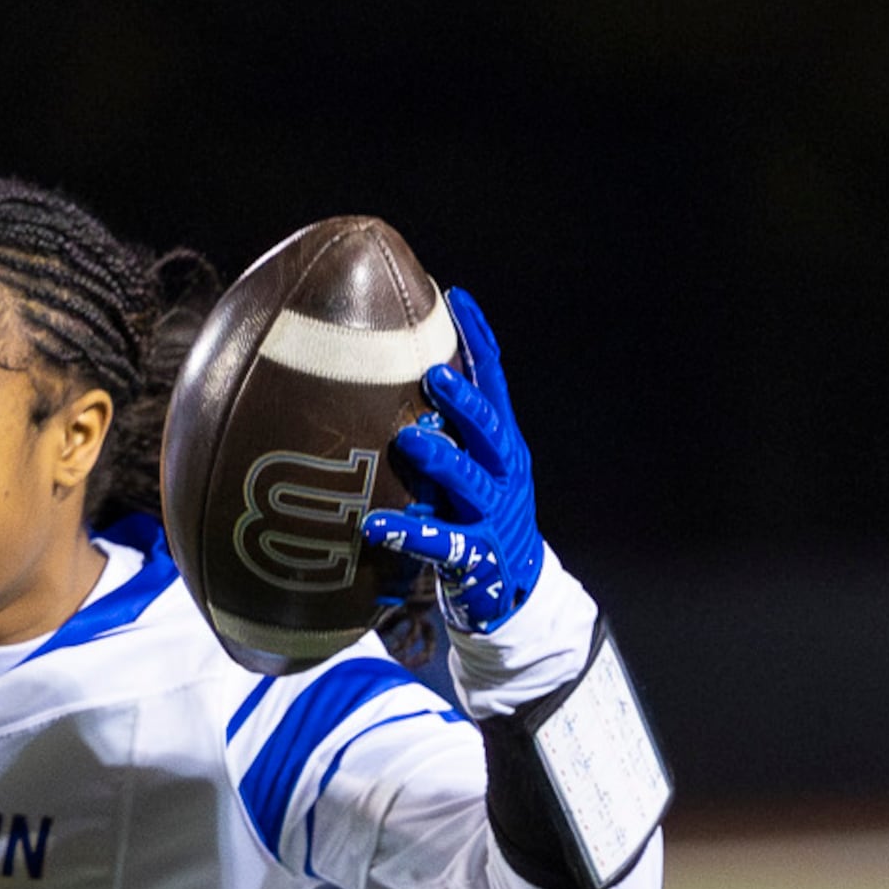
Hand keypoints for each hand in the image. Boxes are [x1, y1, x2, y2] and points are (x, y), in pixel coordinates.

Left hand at [357, 291, 540, 635]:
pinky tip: (376, 524)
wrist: (513, 592)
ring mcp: (493, 517)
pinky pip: (442, 543)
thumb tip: (394, 374)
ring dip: (442, 459)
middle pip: (489, 430)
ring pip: (470, 482)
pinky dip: (409, 532)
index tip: (456, 297)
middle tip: (434, 374)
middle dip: (464, 402)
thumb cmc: (478, 516)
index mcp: (504, 445)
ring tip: (409, 438)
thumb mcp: (475, 466)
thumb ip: (448, 427)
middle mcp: (504, 475)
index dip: (479, 341)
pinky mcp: (476, 558)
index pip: (496, 383)